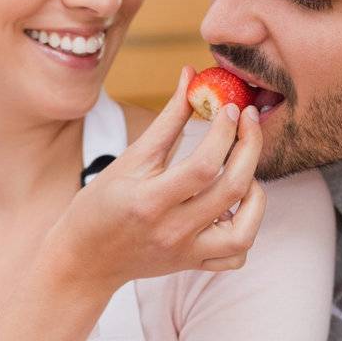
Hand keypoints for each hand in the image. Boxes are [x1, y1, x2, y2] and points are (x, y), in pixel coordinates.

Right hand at [46, 68, 265, 293]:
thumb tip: (190, 75)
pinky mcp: (193, 264)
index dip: (224, 131)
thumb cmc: (102, 203)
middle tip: (249, 122)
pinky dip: (246, 230)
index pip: (203, 165)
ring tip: (244, 173)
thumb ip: (167, 120)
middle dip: (250, 148)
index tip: (230, 107)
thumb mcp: (130, 159)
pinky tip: (234, 207)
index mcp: (149, 200)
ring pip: (244, 233)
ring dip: (255, 195)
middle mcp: (171, 230)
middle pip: (231, 190)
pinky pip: (236, 257)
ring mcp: (185, 252)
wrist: (86, 259)